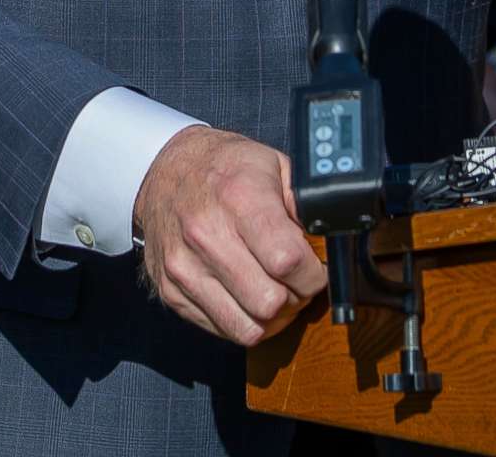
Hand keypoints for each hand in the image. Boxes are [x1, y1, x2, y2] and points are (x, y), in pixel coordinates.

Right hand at [132, 126, 324, 346]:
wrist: (164, 171)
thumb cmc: (226, 170)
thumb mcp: (273, 166)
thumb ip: (304, 204)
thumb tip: (331, 241)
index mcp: (238, 197)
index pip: (288, 262)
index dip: (314, 274)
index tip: (316, 269)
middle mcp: (205, 234)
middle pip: (269, 302)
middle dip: (294, 299)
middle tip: (295, 283)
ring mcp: (183, 266)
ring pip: (247, 328)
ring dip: (270, 318)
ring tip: (273, 292)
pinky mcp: (170, 290)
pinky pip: (222, 330)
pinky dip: (242, 320)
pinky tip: (246, 295)